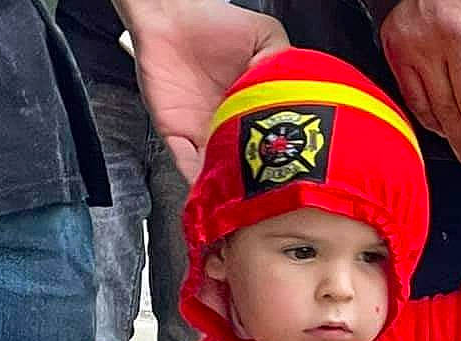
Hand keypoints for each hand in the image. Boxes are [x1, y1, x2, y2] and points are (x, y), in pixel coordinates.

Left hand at [114, 0, 288, 181]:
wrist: (168, 15)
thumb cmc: (212, 21)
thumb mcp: (264, 36)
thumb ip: (282, 64)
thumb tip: (293, 96)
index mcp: (253, 108)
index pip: (270, 143)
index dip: (281, 159)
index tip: (291, 172)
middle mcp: (230, 127)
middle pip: (246, 166)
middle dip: (257, 183)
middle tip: (270, 195)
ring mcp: (204, 135)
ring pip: (220, 174)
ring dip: (231, 189)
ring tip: (244, 201)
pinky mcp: (177, 136)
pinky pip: (187, 166)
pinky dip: (199, 182)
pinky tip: (213, 191)